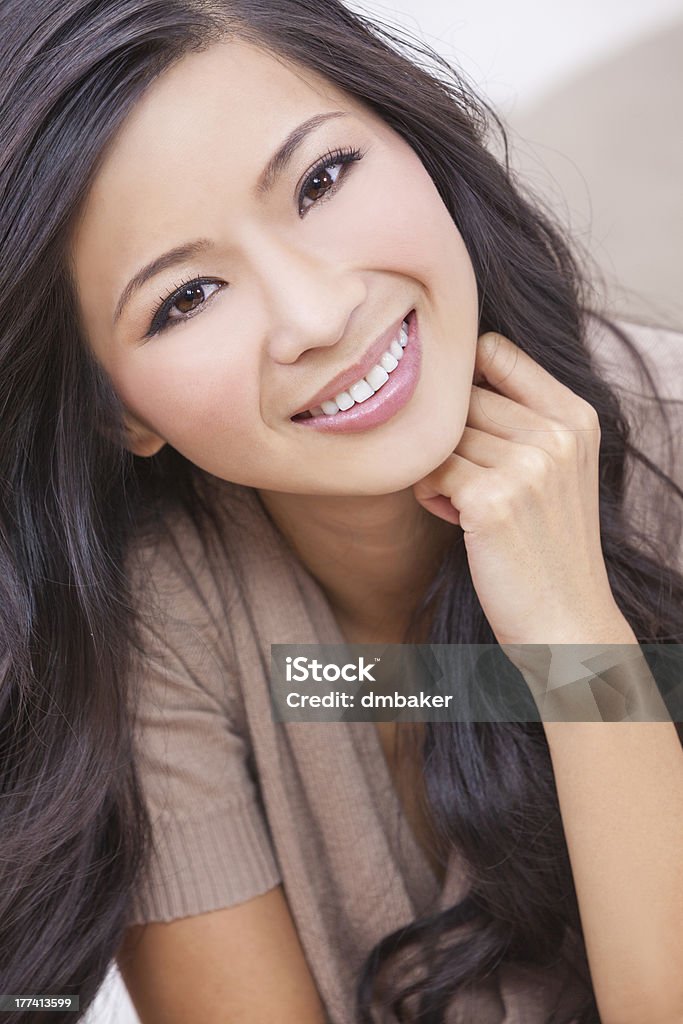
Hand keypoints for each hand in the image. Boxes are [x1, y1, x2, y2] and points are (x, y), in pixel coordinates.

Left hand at [412, 331, 628, 647]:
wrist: (565, 622)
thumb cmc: (546, 543)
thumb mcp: (557, 468)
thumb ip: (521, 416)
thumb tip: (447, 372)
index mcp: (575, 416)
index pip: (494, 350)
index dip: (462, 380)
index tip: (461, 420)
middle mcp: (557, 433)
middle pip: (460, 397)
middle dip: (448, 436)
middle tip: (465, 479)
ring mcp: (528, 465)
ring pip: (439, 436)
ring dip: (437, 469)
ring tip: (464, 504)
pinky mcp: (492, 501)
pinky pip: (428, 472)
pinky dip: (430, 496)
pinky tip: (457, 521)